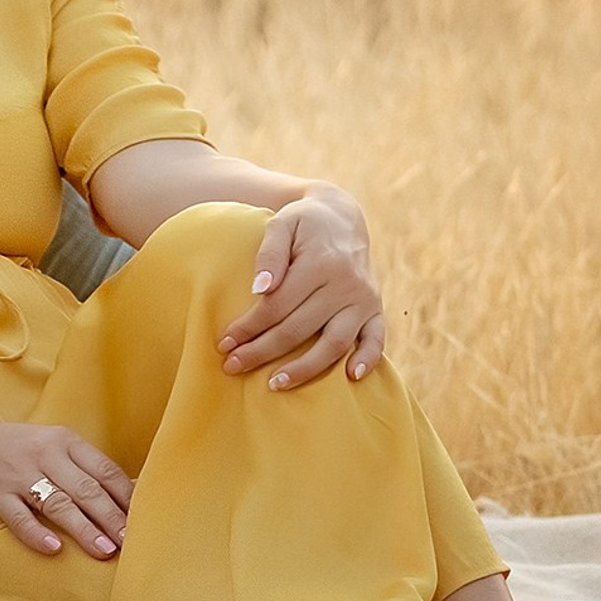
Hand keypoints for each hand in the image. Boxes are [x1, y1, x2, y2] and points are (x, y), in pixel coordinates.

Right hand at [0, 414, 132, 559]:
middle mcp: (43, 453)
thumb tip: (122, 495)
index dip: (128, 498)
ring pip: (59, 504)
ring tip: (105, 552)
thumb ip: (76, 465)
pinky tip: (53, 550)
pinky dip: (36, 534)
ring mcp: (17, 473)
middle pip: (87, 489)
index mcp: (61, 439)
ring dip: (85, 529)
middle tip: (134, 544)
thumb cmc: (1, 448)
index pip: (105, 470)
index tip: (148, 522)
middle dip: (114, 519)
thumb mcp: (41, 444)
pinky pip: (20, 517)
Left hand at [218, 185, 384, 389]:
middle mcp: (345, 285)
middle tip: (233, 366)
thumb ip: (268, 254)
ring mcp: (363, 299)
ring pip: (334, 343)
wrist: (342, 216)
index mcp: (320, 264)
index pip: (277, 306)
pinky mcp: (375, 308)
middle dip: (262, 351)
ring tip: (275, 384)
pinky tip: (350, 379)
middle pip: (299, 329)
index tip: (224, 342)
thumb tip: (259, 289)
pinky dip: (367, 360)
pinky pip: (376, 339)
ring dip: (305, 369)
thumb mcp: (282, 224)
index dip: (248, 327)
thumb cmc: (303, 222)